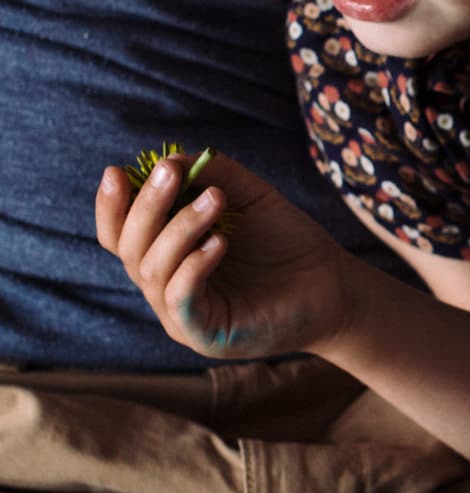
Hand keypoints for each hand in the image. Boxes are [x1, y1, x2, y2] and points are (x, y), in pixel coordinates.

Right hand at [96, 150, 357, 359]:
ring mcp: (182, 314)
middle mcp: (166, 285)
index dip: (113, 205)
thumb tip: (171, 157)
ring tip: (216, 199)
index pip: (121, 234)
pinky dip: (193, 268)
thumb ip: (215, 175)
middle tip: (171, 172)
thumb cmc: (286, 242)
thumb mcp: (250, 199)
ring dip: (180, 228)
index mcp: (167, 255)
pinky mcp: (205, 334)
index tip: (116, 172)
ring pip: (153, 270)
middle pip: (130, 248)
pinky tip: (218, 243)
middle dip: (148, 206)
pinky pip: (181, 300)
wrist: (334, 285)